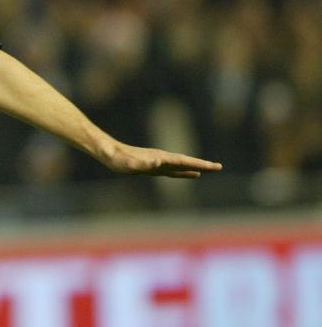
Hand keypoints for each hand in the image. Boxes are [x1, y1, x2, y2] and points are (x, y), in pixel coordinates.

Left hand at [99, 143, 222, 178]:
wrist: (107, 151)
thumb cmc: (114, 157)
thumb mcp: (127, 163)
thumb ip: (141, 163)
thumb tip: (158, 162)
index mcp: (158, 157)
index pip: (183, 161)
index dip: (198, 164)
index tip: (213, 166)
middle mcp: (161, 158)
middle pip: (186, 162)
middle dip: (203, 165)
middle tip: (220, 167)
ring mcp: (158, 162)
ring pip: (181, 166)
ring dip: (196, 167)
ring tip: (211, 169)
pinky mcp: (153, 168)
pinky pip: (173, 171)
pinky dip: (184, 173)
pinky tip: (193, 175)